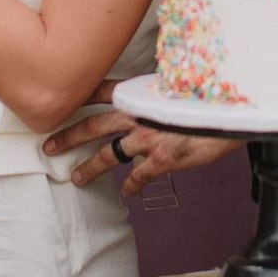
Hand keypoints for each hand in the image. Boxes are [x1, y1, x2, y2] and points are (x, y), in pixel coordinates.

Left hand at [42, 87, 242, 196]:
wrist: (229, 112)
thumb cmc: (206, 95)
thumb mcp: (178, 84)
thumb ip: (159, 90)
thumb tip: (153, 92)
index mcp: (140, 92)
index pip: (101, 89)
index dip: (80, 95)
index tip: (62, 100)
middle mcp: (137, 114)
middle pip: (92, 125)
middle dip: (67, 136)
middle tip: (48, 146)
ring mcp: (146, 138)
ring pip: (106, 155)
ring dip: (89, 167)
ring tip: (76, 177)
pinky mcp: (161, 159)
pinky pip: (139, 176)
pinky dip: (132, 186)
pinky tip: (128, 193)